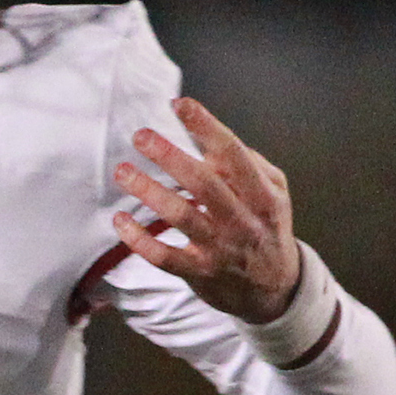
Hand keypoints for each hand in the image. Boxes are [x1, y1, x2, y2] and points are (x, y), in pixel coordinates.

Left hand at [110, 99, 301, 321]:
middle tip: (141, 136)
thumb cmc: (266, 228)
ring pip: (181, 216)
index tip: (179, 104)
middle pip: (204, 183)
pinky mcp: (200, 273)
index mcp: (263, 196)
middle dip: (170, 156)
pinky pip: (163, 257)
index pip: (234, 154)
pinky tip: (120, 220)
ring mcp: (220, 249)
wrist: (275, 290)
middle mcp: (242, 221)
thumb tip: (212, 140)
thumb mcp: (274, 194)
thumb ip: (250, 165)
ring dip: (149, 191)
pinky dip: (139, 239)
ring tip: (124, 171)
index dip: (206, 127)